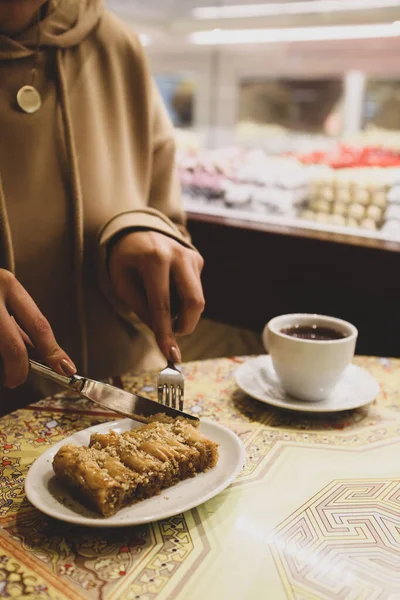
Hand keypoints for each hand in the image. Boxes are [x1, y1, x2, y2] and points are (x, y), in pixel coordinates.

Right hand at [0, 269, 75, 388]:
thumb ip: (18, 323)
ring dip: (0, 367)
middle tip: (16, 380)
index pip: (38, 325)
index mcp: (8, 284)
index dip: (54, 351)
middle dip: (19, 371)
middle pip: (13, 348)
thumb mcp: (2, 295)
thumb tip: (43, 355)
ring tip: (0, 366)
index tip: (66, 368)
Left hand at [108, 231, 204, 361]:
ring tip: (162, 304)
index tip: (171, 354)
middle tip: (171, 335)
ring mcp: (191, 256)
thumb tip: (163, 334)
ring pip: (198, 299)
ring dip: (182, 313)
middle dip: (185, 326)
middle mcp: (178, 254)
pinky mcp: (198, 260)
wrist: (137, 230)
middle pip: (193, 302)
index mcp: (154, 258)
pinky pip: (195, 290)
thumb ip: (142, 309)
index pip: (162, 304)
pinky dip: (182, 300)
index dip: (166, 332)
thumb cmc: (125, 260)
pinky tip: (168, 289)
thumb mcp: (122, 284)